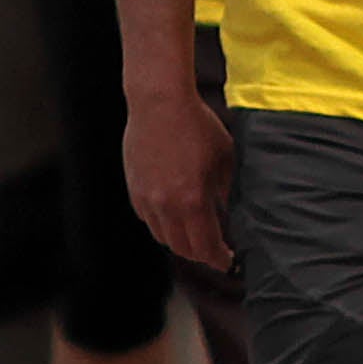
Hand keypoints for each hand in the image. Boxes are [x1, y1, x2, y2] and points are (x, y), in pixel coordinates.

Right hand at [124, 77, 237, 268]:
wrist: (160, 103)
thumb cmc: (197, 125)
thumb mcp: (225, 158)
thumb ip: (226, 190)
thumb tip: (227, 212)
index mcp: (193, 200)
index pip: (206, 246)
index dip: (219, 259)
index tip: (228, 261)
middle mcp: (166, 206)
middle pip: (183, 248)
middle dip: (201, 254)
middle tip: (215, 250)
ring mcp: (147, 199)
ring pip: (163, 237)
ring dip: (181, 241)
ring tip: (196, 234)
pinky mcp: (134, 189)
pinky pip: (149, 219)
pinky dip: (163, 224)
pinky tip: (175, 214)